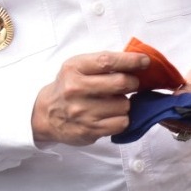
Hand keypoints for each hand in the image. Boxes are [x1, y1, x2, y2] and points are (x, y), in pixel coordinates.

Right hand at [31, 50, 148, 145]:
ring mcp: (82, 112)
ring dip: (124, 102)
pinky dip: (122, 118)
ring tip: (112, 102)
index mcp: (74, 69)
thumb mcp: (77, 67)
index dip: (130, 60)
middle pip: (121, 83)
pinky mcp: (89, 130)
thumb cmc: (68, 87)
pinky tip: (111, 115)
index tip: (145, 61)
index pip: (107, 61)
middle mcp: (76, 89)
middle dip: (132, 82)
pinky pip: (122, 122)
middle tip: (130, 83)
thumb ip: (102, 63)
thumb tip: (136, 61)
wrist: (46, 115)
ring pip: (124, 104)